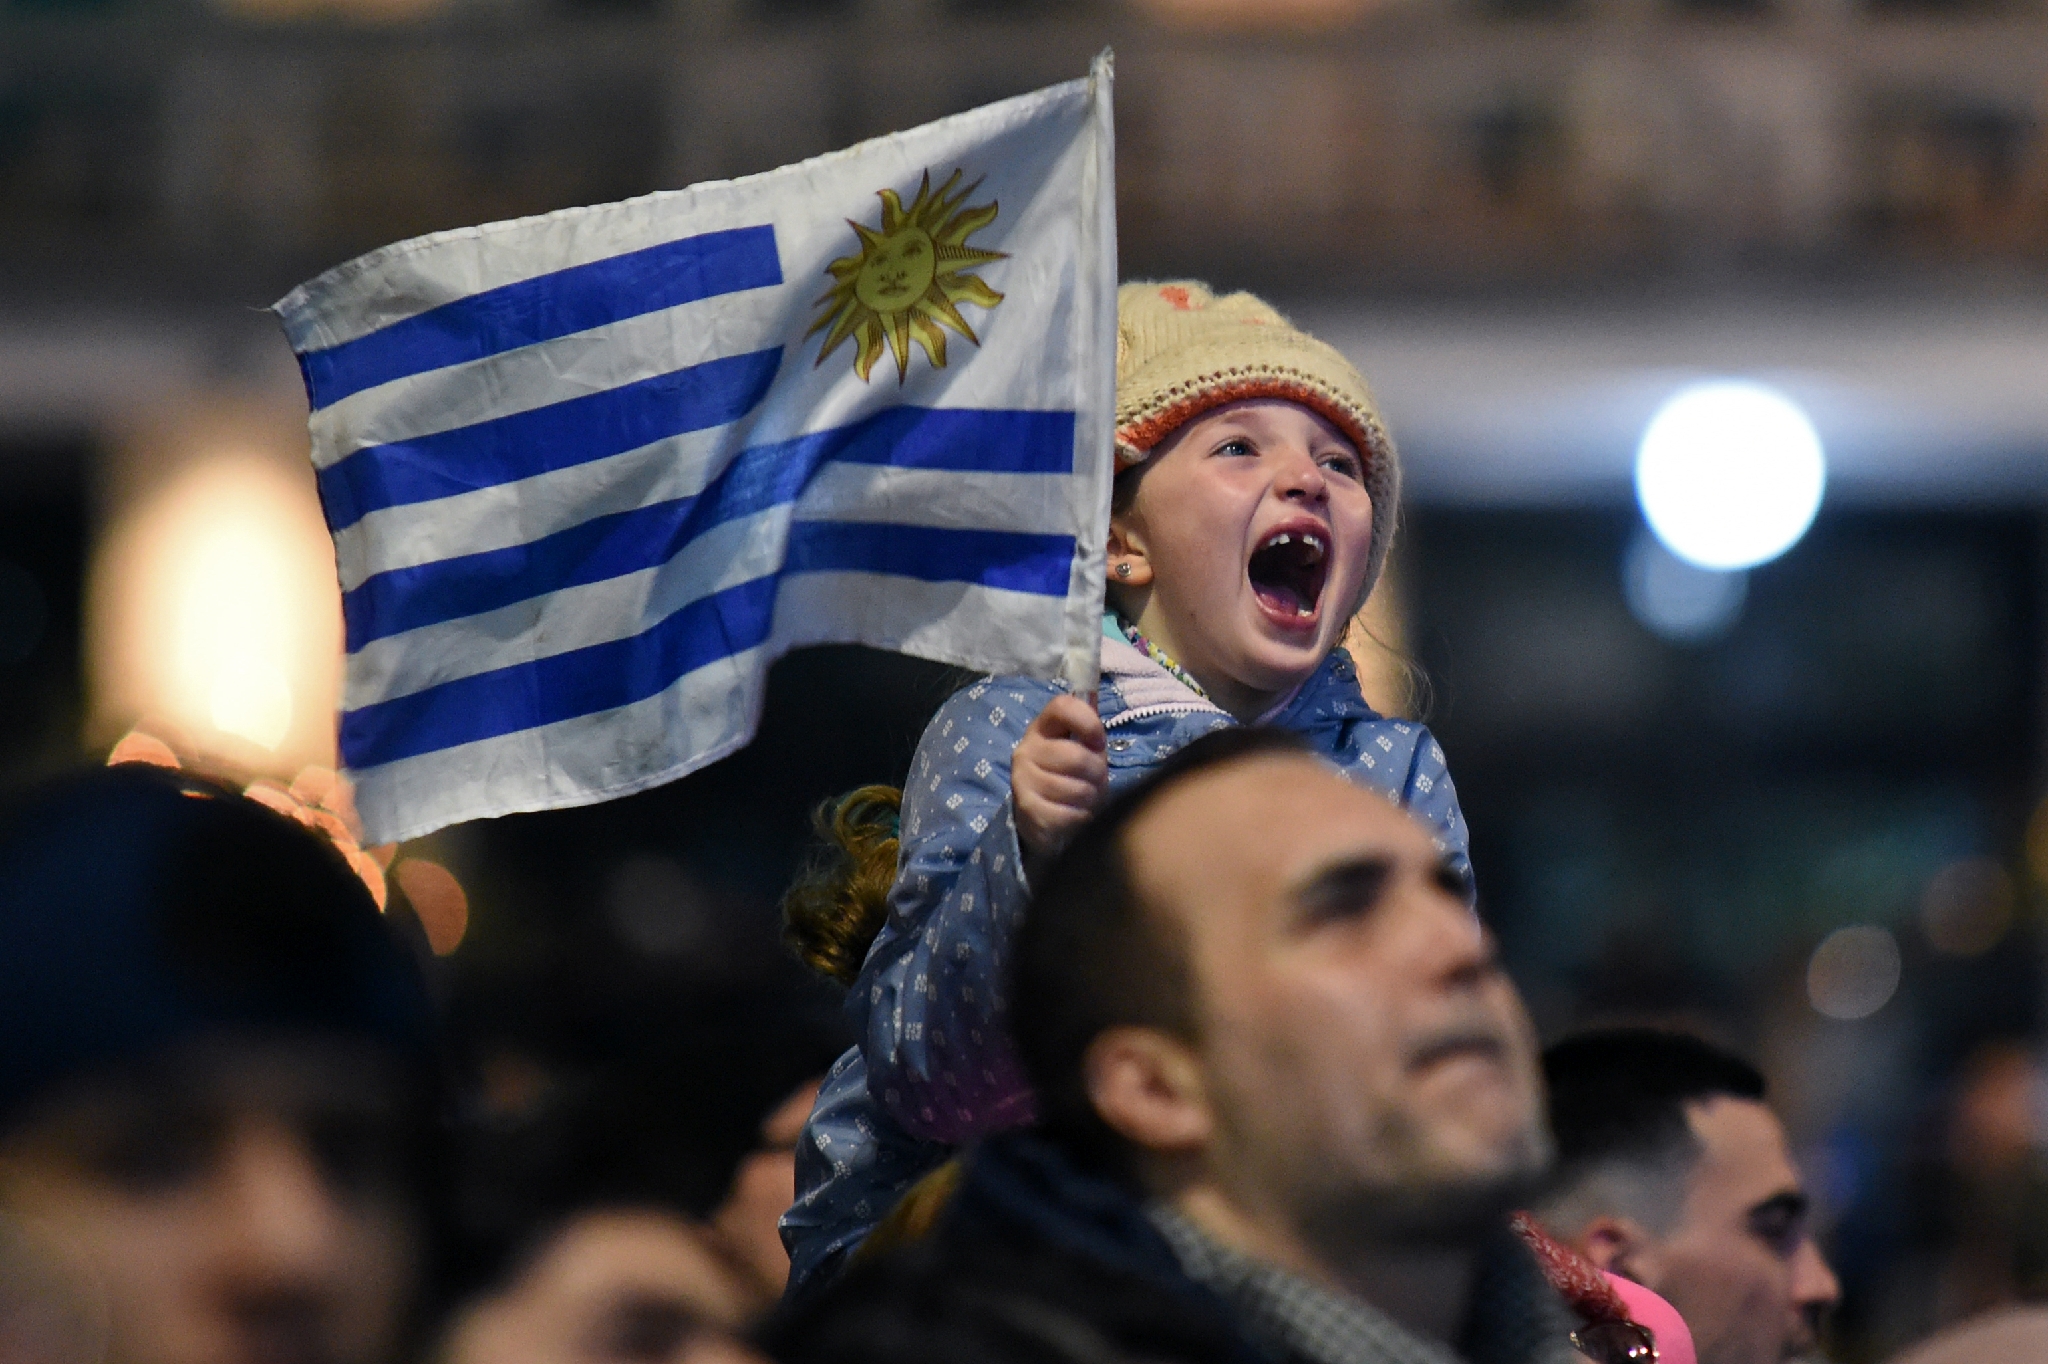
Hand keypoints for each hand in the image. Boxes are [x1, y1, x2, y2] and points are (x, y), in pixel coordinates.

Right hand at [1011, 694, 1108, 857]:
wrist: (1041, 814)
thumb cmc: (1069, 774)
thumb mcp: (1081, 747)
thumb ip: (1088, 725)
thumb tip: (1093, 692)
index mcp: (1043, 727)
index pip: (1062, 706)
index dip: (1087, 721)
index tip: (1099, 742)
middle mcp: (1026, 749)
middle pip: (1076, 757)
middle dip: (1097, 773)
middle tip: (1094, 780)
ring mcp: (1022, 779)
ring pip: (1076, 789)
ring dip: (1090, 798)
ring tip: (1084, 798)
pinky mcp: (1026, 808)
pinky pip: (1068, 813)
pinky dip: (1080, 817)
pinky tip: (1074, 814)